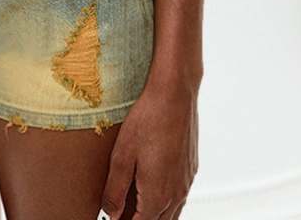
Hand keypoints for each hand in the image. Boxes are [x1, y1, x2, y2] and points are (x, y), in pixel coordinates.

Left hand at [100, 78, 198, 218]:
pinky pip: (179, 197)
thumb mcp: (122, 154)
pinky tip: (153, 189)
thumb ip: (115, 189)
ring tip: (135, 206)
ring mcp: (186, 181)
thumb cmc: (148, 119)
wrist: (175, 94)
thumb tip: (111, 213)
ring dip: (154, 215)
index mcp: (158, 194)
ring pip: (172, 213)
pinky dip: (166, 202)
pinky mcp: (190, 168)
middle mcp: (177, 193)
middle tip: (121, 213)